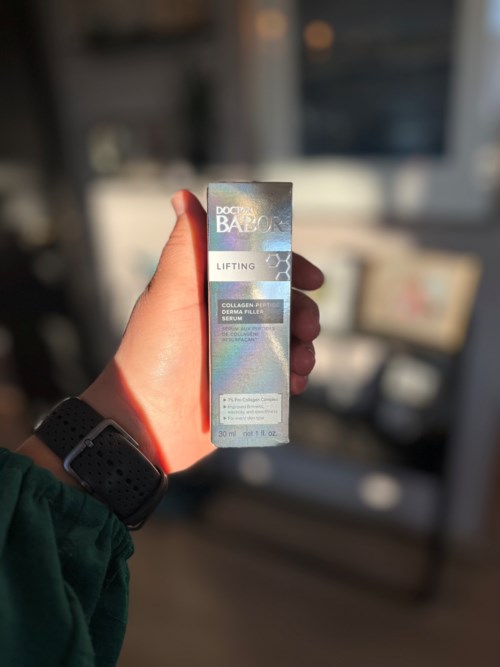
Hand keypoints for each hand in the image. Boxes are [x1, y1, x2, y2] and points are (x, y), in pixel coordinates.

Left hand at [23, 190, 322, 477]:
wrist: (143, 423)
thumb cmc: (151, 354)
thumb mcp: (169, 295)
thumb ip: (185, 247)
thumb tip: (183, 194)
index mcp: (209, 289)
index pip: (258, 264)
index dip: (288, 266)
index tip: (312, 278)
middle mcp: (226, 316)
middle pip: (281, 302)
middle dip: (302, 311)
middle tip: (307, 327)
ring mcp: (237, 351)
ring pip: (288, 338)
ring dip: (304, 346)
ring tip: (301, 363)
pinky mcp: (245, 384)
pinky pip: (283, 372)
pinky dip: (296, 374)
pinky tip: (295, 383)